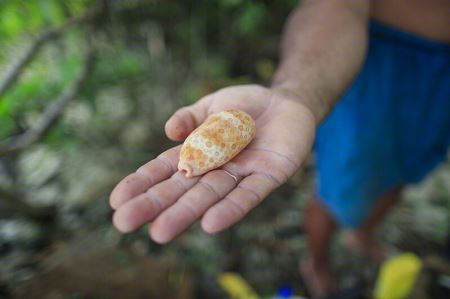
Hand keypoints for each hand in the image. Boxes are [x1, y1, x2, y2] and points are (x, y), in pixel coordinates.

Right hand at [110, 84, 315, 242]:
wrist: (287, 101)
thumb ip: (190, 116)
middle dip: (154, 205)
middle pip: (182, 189)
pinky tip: (210, 224)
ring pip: (210, 196)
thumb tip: (168, 131)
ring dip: (186, 214)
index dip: (142, 183)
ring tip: (159, 232)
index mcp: (199, 151)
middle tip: (123, 223)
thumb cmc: (246, 103)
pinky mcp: (269, 176)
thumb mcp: (213, 103)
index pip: (166, 170)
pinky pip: (249, 195)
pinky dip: (230, 209)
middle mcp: (216, 168)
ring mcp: (241, 174)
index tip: (116, 200)